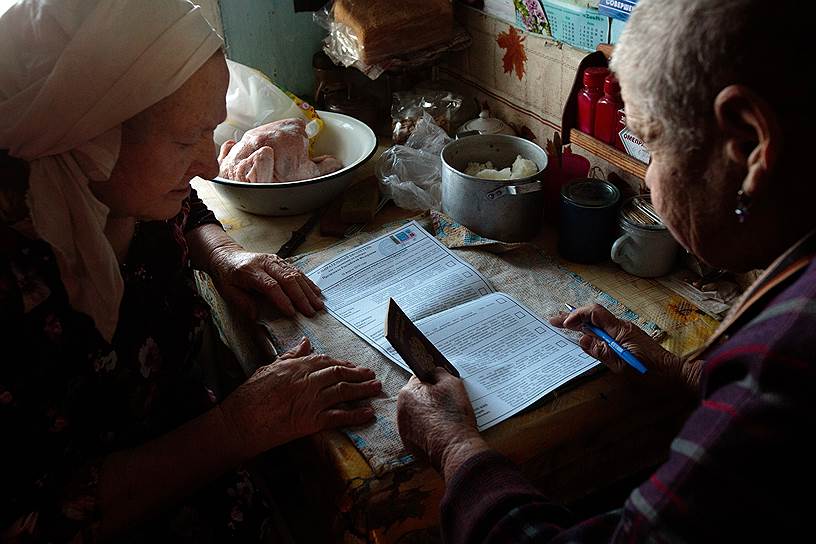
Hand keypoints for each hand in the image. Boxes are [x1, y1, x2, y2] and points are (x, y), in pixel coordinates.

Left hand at [208, 243, 323, 318]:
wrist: (226, 255)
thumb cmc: (226, 275)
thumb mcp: (227, 291)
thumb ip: (242, 303)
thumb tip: (256, 316)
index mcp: (250, 270)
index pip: (270, 285)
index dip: (282, 299)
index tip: (291, 313)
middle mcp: (265, 263)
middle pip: (287, 279)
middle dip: (301, 297)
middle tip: (311, 311)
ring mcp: (274, 260)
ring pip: (295, 274)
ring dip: (308, 290)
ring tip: (318, 304)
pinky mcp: (280, 261)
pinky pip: (297, 271)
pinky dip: (308, 282)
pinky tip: (316, 292)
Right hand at [220, 337, 380, 458]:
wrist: (239, 423)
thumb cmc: (248, 397)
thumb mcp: (267, 369)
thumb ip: (289, 356)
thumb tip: (304, 343)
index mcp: (296, 366)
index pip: (325, 361)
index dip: (343, 363)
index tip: (353, 366)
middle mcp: (307, 380)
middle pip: (339, 374)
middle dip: (358, 374)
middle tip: (372, 374)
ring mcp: (311, 401)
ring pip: (343, 392)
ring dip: (363, 390)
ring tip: (376, 388)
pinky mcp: (311, 421)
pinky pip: (339, 417)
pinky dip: (356, 415)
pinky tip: (368, 413)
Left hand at [397, 368, 489, 481]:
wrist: (456, 448)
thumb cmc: (454, 414)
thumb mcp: (452, 383)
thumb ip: (439, 372)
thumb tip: (433, 371)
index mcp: (408, 391)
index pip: (419, 379)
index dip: (434, 383)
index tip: (444, 390)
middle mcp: (400, 409)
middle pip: (417, 397)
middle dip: (430, 399)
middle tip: (447, 406)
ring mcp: (403, 428)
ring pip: (417, 414)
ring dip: (427, 415)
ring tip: (445, 420)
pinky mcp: (409, 444)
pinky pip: (418, 431)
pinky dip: (427, 430)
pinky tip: (440, 432)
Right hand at [549, 304, 702, 389]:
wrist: (674, 375)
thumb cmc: (651, 372)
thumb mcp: (623, 365)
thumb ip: (602, 352)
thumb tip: (582, 339)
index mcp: (620, 330)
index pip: (595, 313)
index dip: (577, 316)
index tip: (564, 325)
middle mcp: (622, 327)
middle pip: (594, 315)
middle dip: (573, 317)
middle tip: (553, 321)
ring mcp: (625, 332)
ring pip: (598, 322)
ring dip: (580, 323)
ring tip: (563, 326)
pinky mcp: (628, 339)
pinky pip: (605, 330)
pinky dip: (591, 330)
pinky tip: (584, 336)